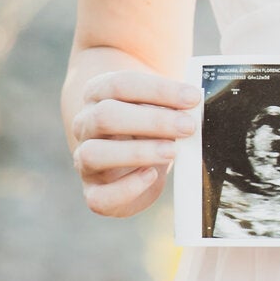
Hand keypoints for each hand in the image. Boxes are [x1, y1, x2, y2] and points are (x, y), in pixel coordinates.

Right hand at [71, 68, 200, 216]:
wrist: (132, 159)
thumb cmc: (149, 126)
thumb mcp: (158, 108)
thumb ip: (171, 104)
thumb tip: (195, 105)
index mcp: (98, 94)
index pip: (120, 84)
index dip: (158, 90)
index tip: (192, 98)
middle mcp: (85, 125)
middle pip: (106, 116)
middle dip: (152, 121)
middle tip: (187, 127)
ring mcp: (83, 159)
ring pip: (94, 154)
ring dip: (138, 152)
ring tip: (172, 151)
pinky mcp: (93, 192)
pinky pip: (99, 196)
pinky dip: (128, 188)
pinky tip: (151, 175)